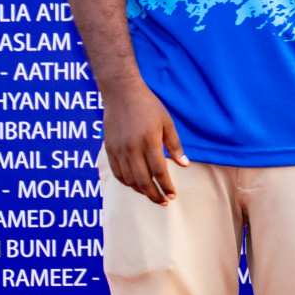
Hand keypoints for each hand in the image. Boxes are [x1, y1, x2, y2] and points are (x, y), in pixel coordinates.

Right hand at [104, 81, 189, 204]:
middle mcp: (132, 149)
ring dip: (141, 191)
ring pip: (129, 180)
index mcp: (149, 141)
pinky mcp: (109, 149)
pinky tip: (135, 184)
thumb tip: (184, 165)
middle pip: (143, 181)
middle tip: (163, 201)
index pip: (159, 172)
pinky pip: (117, 173)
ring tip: (151, 194)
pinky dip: (127, 182)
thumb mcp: (167, 122)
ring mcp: (119, 150)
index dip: (166, 186)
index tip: (172, 195)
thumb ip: (174, 145)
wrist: (122, 93)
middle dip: (154, 195)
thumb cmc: (148, 106)